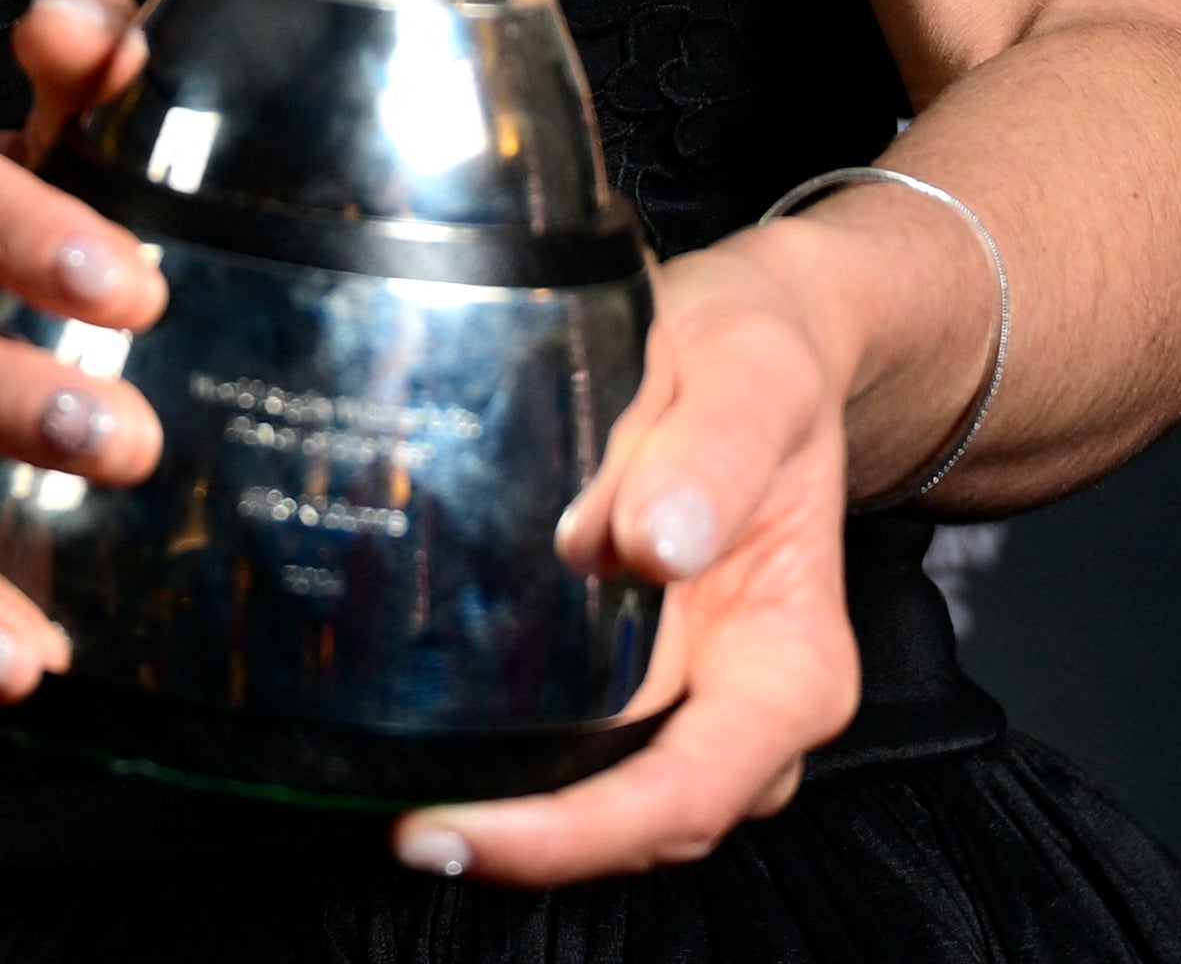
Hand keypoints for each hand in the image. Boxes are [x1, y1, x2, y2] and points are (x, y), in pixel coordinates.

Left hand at [394, 243, 866, 885]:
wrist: (757, 344)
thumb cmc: (761, 361)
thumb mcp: (752, 374)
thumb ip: (713, 450)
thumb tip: (654, 543)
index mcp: (793, 663)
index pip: (688, 790)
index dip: (575, 834)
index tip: (464, 829)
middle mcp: (743, 708)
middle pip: (629, 817)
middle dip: (516, 835)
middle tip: (395, 822)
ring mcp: (683, 700)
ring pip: (589, 792)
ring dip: (498, 802)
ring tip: (387, 784)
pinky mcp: (626, 675)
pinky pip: (562, 737)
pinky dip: (496, 749)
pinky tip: (416, 729)